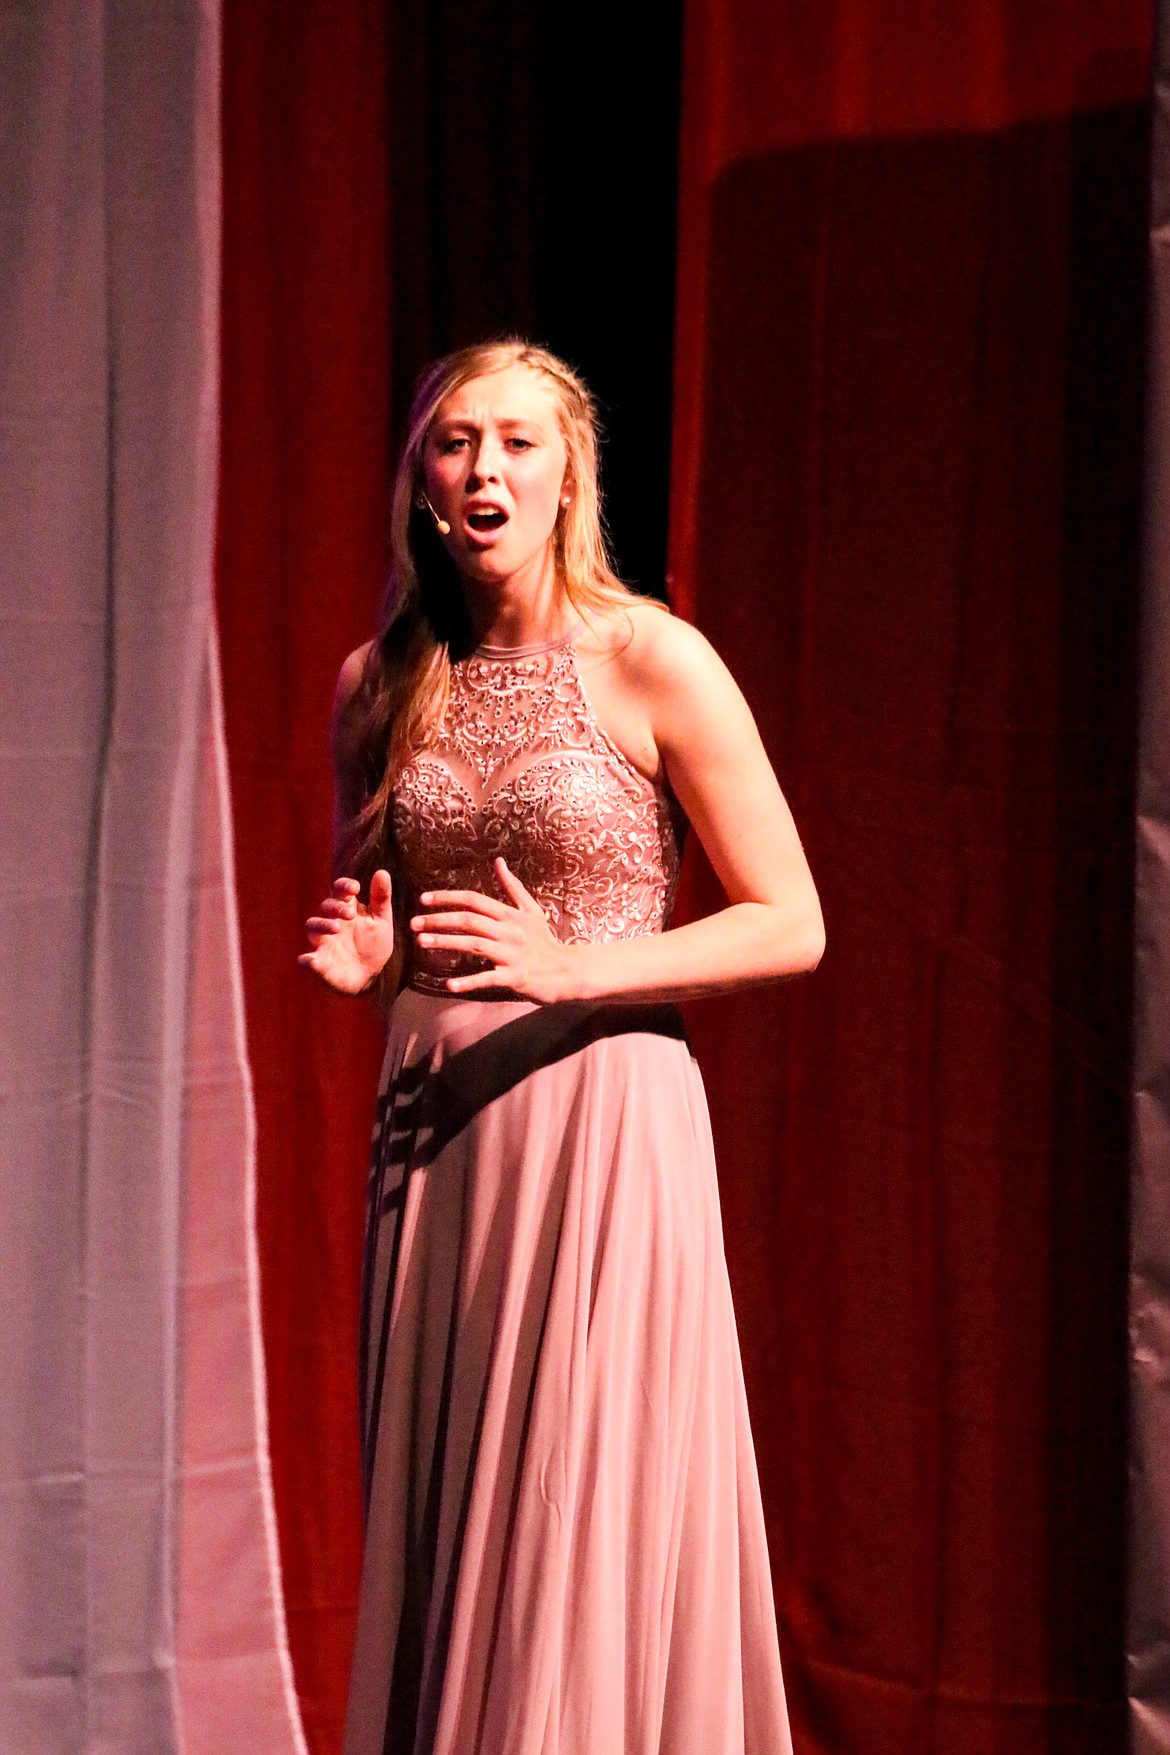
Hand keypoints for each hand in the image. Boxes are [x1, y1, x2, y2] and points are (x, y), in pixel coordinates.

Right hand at [298, 869, 394, 994]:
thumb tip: (382, 872)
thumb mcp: (381, 921)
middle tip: (350, 914)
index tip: (355, 888)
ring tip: (336, 928)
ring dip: (322, 925)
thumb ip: (381, 898)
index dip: (344, 886)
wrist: (370, 975)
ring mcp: (323, 941)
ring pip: (312, 927)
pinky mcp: (319, 963)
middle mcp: (331, 921)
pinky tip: (312, 961)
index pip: (340, 890)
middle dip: (336, 907)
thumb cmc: (374, 944)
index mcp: (347, 908)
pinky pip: (308, 960)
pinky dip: (308, 960)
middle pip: (326, 907)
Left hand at [410, 857, 572, 1002]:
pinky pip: (488, 978)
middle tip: (413, 923)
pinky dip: (469, 981)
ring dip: (446, 943)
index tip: (423, 900)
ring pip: (473, 944)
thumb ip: (512, 886)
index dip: (448, 898)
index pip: (474, 900)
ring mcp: (511, 954)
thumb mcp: (531, 910)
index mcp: (510, 914)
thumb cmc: (544, 941)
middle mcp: (509, 931)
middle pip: (469, 920)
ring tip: (422, 943)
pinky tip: (449, 984)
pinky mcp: (515, 977)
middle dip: (439, 920)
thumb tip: (498, 861)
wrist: (566, 971)